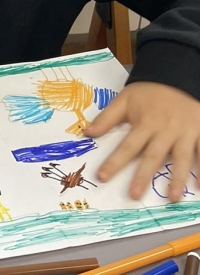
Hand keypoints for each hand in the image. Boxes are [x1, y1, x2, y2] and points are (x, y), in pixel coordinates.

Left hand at [87, 81, 199, 199]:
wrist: (179, 76)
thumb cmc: (150, 92)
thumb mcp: (125, 99)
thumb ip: (107, 118)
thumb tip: (87, 133)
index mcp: (145, 123)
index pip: (127, 146)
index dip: (114, 162)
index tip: (102, 177)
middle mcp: (165, 131)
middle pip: (153, 156)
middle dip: (143, 176)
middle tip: (134, 195)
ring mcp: (185, 133)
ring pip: (181, 158)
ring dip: (177, 178)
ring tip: (172, 197)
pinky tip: (199, 187)